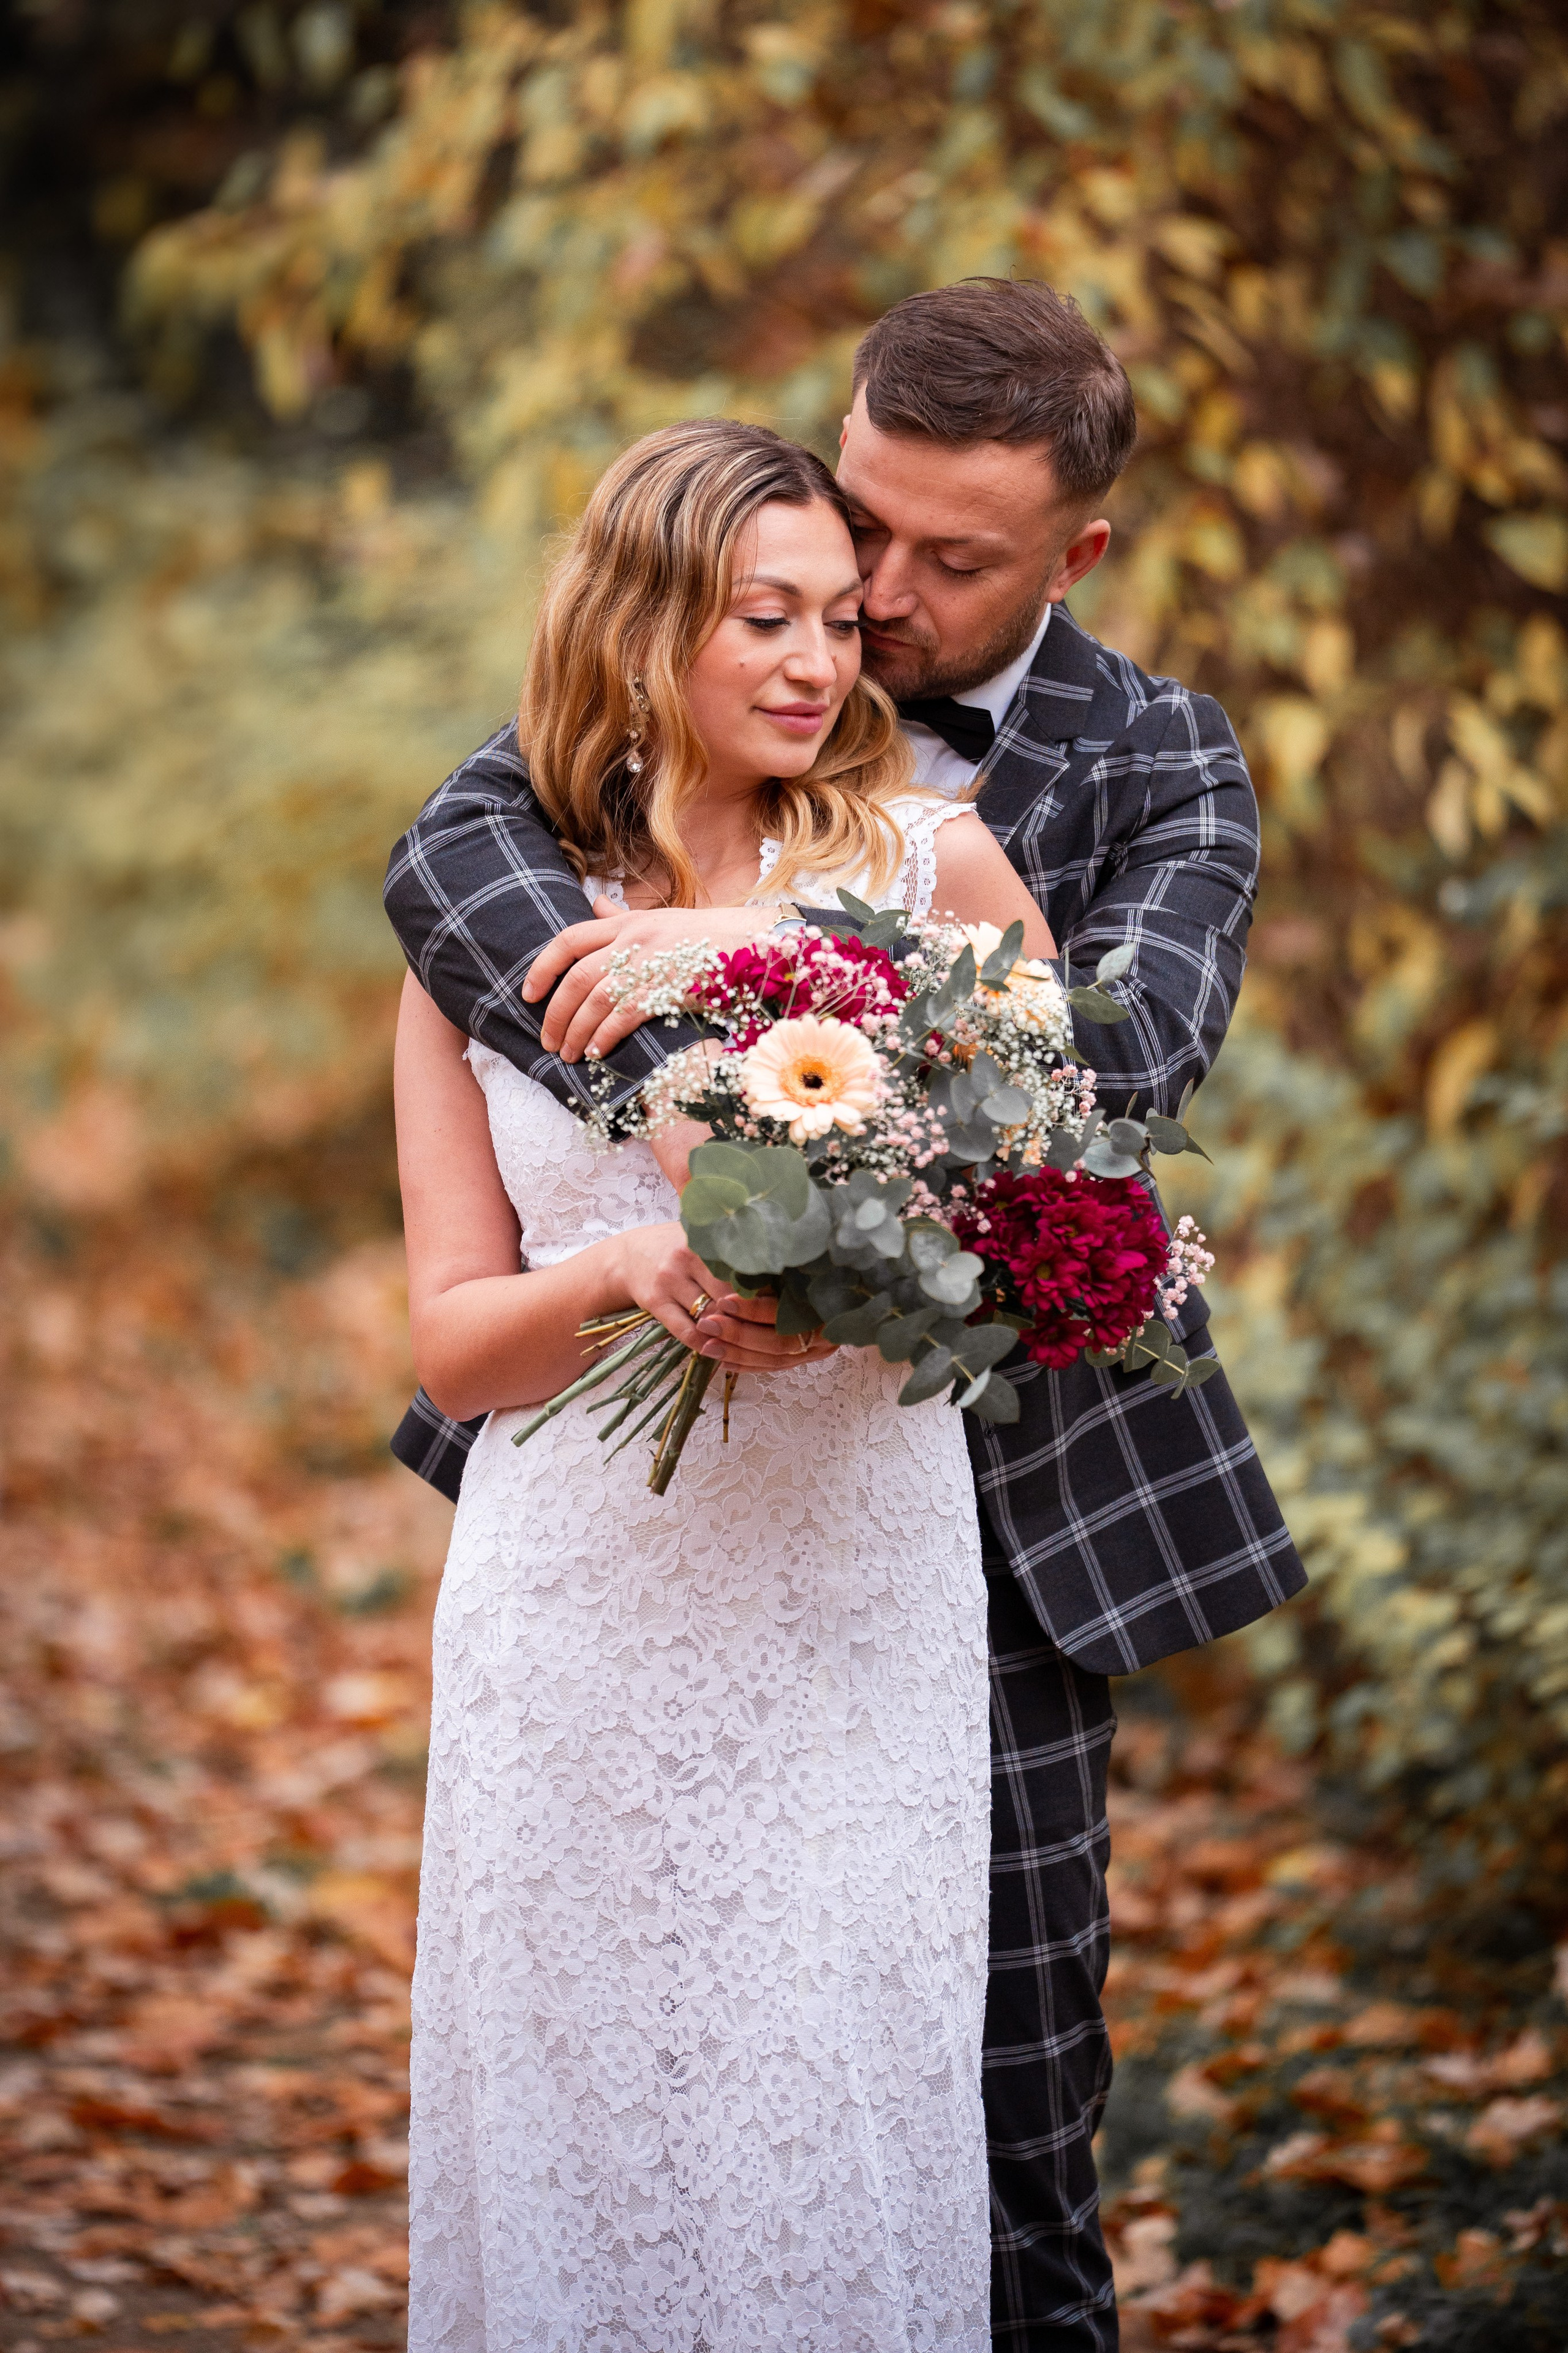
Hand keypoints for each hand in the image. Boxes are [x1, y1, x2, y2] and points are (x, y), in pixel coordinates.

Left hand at [524, 899, 771, 1060]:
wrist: (755, 943)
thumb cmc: (708, 937)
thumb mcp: (661, 920)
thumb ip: (624, 919)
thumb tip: (596, 906)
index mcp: (627, 922)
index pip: (569, 939)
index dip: (543, 966)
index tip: (529, 993)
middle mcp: (634, 938)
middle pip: (576, 976)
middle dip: (555, 1013)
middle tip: (548, 1040)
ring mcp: (651, 962)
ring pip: (595, 999)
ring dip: (576, 1031)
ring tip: (568, 1054)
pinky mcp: (668, 986)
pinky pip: (624, 1015)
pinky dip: (605, 1036)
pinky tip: (596, 1052)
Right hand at [610, 1222, 835, 1374]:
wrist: (626, 1257)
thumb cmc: (677, 1248)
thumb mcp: (703, 1238)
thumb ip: (735, 1250)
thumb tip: (787, 1265)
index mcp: (706, 1238)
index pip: (744, 1267)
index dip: (768, 1289)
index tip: (791, 1303)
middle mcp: (687, 1256)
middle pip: (731, 1294)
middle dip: (753, 1315)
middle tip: (777, 1329)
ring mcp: (670, 1280)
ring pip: (711, 1315)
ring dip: (732, 1333)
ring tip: (753, 1343)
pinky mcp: (656, 1303)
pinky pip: (686, 1331)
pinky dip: (706, 1345)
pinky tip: (720, 1350)